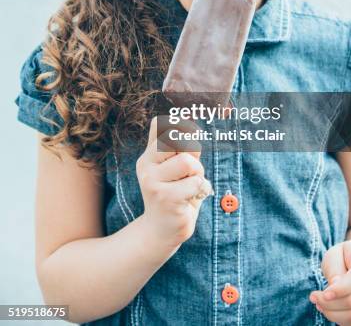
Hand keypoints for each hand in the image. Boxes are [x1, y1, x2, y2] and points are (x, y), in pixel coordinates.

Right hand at [136, 116, 211, 248]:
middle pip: (177, 139)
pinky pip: (195, 183)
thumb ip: (175, 147)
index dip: (182, 126)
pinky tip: (189, 200)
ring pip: (188, 162)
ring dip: (198, 174)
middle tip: (191, 170)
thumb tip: (174, 122)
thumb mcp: (173, 168)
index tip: (190, 137)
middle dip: (193, 151)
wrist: (161, 231)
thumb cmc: (174, 194)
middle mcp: (147, 166)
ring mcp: (153, 182)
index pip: (161, 125)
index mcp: (148, 156)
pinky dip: (199, 190)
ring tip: (191, 187)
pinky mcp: (166, 198)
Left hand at [309, 240, 350, 323]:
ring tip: (320, 305)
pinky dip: (342, 320)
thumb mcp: (335, 254)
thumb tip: (333, 289)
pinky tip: (331, 311)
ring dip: (334, 314)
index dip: (340, 289)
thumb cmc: (346, 256)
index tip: (323, 293)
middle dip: (330, 304)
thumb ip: (334, 269)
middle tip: (314, 298)